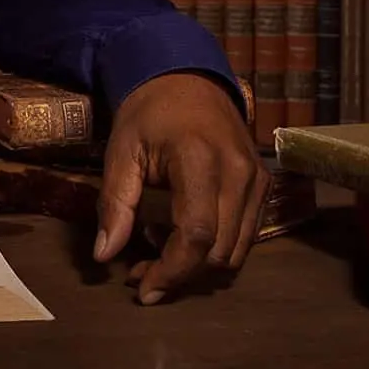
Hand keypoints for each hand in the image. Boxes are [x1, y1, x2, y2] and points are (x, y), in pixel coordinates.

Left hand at [92, 72, 268, 304]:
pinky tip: (182, 233)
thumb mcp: (121, 152)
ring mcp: (257, 180)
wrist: (186, 78)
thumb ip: (114, 204)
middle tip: (139, 270)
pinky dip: (215, 248)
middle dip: (179, 273)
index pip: (195, 235)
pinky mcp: (263, 185)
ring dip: (198, 266)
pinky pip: (246, 235)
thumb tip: (104, 256)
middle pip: (218, 251)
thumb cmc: (148, 113)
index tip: (142, 289)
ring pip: (237, 251)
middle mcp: (239, 173)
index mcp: (200, 160)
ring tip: (157, 250)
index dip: (171, 270)